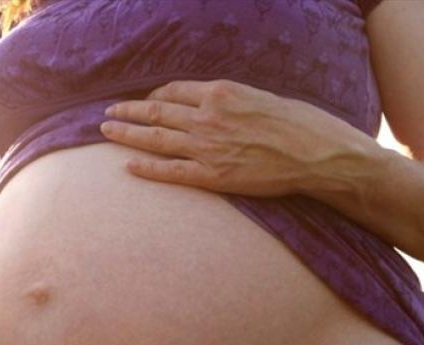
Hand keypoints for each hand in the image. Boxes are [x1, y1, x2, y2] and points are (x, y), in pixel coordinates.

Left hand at [99, 79, 379, 196]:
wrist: (318, 155)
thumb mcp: (261, 97)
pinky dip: (146, 168)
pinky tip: (128, 166)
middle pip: (156, 111)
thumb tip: (210, 103)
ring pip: (155, 138)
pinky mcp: (212, 175)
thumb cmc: (298, 124)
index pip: (174, 91)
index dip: (154, 96)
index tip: (144, 101)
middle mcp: (208, 117)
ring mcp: (207, 147)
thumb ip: (229, 101)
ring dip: (127, 134)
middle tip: (108, 112)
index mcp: (221, 93)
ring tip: (106, 131)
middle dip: (128, 111)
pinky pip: (170, 171)